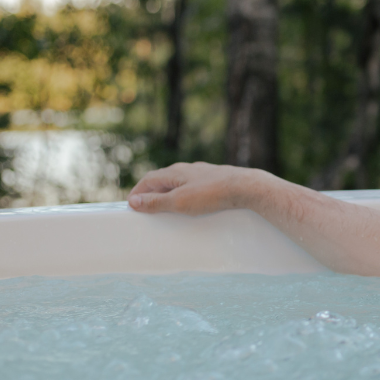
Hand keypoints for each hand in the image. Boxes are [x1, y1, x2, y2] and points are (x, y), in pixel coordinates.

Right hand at [128, 162, 266, 215]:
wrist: (247, 187)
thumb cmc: (213, 194)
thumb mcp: (180, 202)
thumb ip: (157, 202)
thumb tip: (133, 201)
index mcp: (175, 172)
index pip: (149, 179)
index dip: (138, 192)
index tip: (131, 206)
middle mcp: (188, 169)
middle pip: (163, 180)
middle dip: (152, 193)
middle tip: (146, 209)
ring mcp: (203, 174)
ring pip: (180, 183)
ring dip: (170, 194)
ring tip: (167, 209)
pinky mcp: (217, 180)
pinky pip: (195, 187)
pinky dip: (186, 195)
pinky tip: (192, 205)